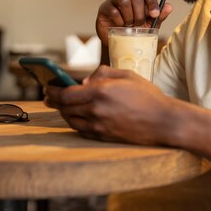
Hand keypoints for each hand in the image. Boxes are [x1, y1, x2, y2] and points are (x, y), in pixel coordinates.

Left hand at [44, 65, 174, 144]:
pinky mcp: (104, 137)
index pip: (66, 93)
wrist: (164, 122)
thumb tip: (85, 80)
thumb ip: (103, 73)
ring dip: (64, 112)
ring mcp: (99, 126)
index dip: (53, 90)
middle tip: (48, 96)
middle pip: (64, 108)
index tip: (47, 86)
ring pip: (71, 120)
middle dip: (54, 101)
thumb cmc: (148, 96)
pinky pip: (82, 130)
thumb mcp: (127, 75)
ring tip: (62, 106)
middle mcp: (96, 109)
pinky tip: (77, 117)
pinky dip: (76, 122)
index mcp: (101, 91)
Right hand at [95, 0, 172, 42]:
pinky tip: (120, 26)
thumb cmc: (135, 30)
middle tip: (138, 24)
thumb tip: (169, 6)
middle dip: (140, 13)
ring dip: (129, 17)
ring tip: (129, 25)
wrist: (120, 41)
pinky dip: (119, 22)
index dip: (152, 3)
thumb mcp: (150, 25)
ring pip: (125, 2)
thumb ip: (160, 16)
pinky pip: (114, 11)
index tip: (154, 15)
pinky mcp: (104, 7)